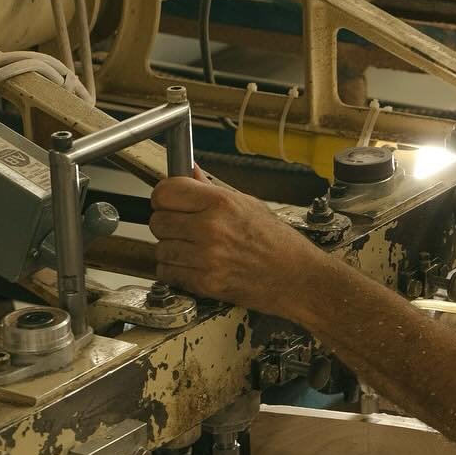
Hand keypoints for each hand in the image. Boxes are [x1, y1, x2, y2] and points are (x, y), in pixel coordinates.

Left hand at [149, 173, 311, 313]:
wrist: (297, 278)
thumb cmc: (279, 242)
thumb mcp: (249, 205)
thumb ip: (212, 189)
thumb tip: (189, 172)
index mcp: (222, 203)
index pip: (165, 192)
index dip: (164, 196)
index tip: (169, 200)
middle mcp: (211, 228)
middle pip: (158, 221)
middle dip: (167, 224)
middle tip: (184, 227)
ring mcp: (206, 258)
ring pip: (160, 249)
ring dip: (172, 249)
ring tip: (194, 249)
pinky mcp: (204, 283)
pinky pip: (167, 273)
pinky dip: (175, 271)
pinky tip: (194, 265)